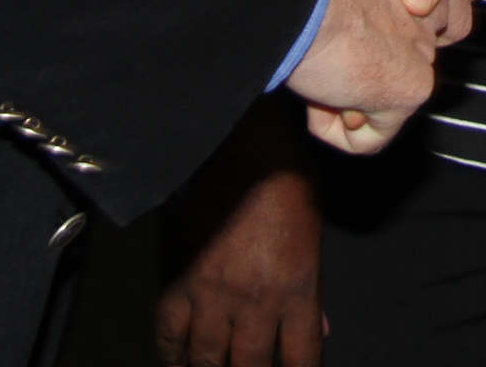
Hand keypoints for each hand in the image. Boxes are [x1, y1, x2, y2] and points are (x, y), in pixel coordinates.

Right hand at [157, 97, 323, 365]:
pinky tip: (179, 361)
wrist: (237, 141)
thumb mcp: (312, 232)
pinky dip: (172, 355)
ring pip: (206, 359)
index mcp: (296, 288)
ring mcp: (211, 293)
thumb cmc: (283, 177)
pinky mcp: (176, 278)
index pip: (301, 359)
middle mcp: (254, 300)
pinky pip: (169, 334)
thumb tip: (316, 330)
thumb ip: (312, 291)